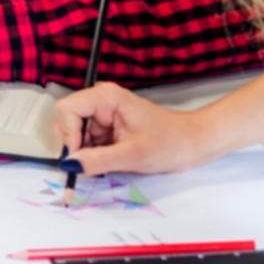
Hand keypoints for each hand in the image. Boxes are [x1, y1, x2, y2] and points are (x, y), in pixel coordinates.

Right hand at [53, 82, 214, 175]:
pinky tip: (109, 163)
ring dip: (84, 153)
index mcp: (105, 97)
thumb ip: (98, 160)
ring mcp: (103, 115)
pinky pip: (88, 142)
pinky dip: (93, 156)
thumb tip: (68, 165)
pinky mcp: (108, 129)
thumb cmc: (170, 143)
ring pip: (76, 135)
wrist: (195, 143)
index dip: (67, 134)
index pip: (67, 109)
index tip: (77, 159)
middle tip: (89, 166)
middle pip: (68, 121)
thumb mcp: (133, 155)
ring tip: (106, 165)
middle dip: (74, 146)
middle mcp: (100, 102)